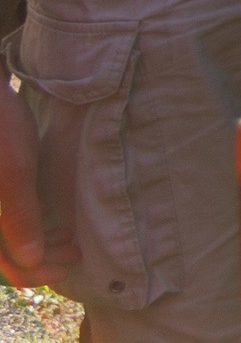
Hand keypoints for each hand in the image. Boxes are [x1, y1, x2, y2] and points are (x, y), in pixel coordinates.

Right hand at [0, 67, 77, 287]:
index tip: (66, 265)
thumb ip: (20, 217)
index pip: (3, 263)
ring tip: (68, 238)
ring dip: (37, 243)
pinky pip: (5, 220)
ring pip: (6, 237)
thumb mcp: (15, 172)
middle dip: (41, 258)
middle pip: (4, 253)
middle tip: (74, 250)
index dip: (35, 271)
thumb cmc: (1, 128)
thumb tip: (29, 262)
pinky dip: (27, 225)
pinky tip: (50, 217)